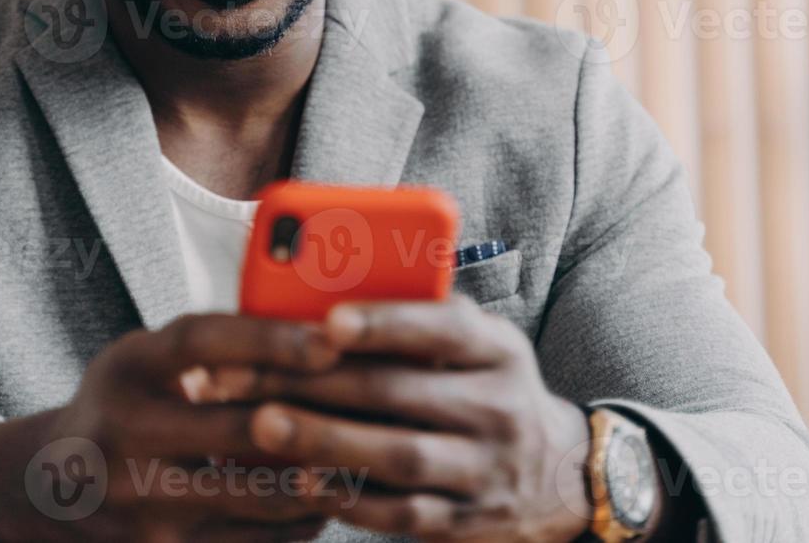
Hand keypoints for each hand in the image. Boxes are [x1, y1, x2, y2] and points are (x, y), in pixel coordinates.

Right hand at [0, 313, 343, 542]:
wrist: (49, 489)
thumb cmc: (127, 402)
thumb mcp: (147, 358)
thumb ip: (216, 345)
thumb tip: (320, 323)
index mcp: (128, 367)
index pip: (202, 342)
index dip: (269, 339)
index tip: (332, 338)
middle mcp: (123, 434)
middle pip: (234, 430)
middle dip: (312, 422)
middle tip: (377, 410)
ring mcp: (136, 503)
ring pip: (253, 496)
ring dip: (319, 479)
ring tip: (369, 457)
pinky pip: (250, 542)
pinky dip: (299, 521)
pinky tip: (331, 499)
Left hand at [203, 296, 595, 542]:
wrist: (557, 475)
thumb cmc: (486, 387)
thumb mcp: (477, 343)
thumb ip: (422, 316)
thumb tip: (330, 290)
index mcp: (499, 349)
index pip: (445, 328)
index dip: (386, 322)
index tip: (328, 321)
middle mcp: (500, 407)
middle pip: (401, 393)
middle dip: (319, 383)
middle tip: (250, 376)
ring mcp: (486, 470)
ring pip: (399, 456)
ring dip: (325, 440)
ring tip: (263, 425)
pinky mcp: (466, 523)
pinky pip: (402, 514)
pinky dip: (349, 499)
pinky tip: (301, 482)